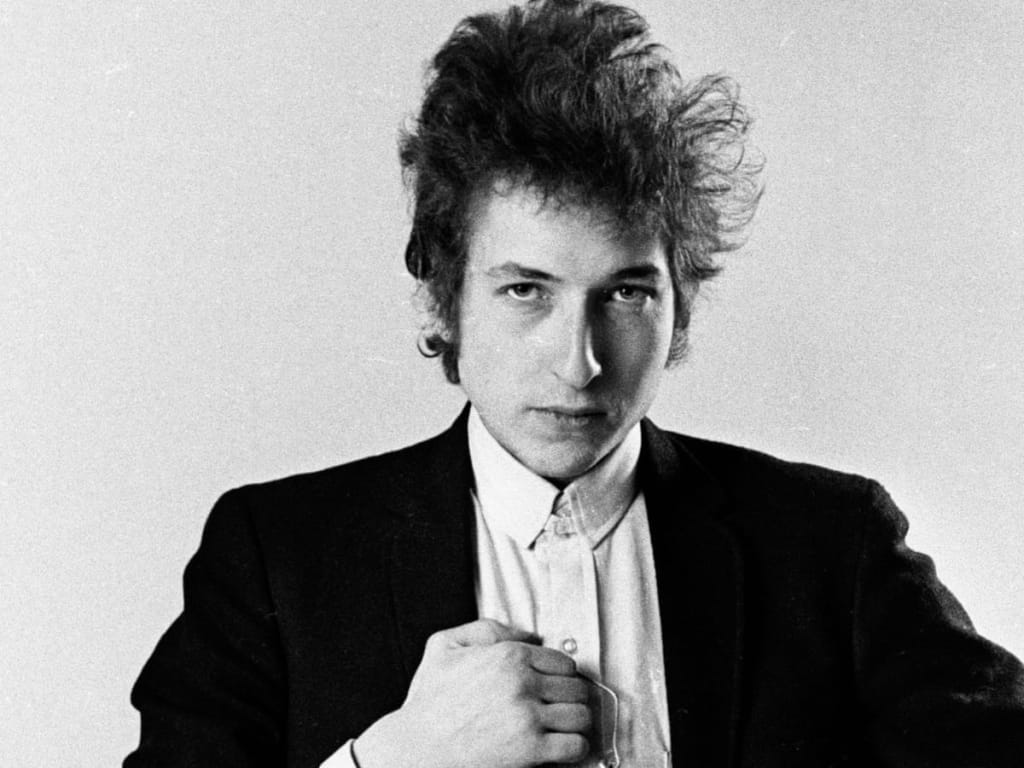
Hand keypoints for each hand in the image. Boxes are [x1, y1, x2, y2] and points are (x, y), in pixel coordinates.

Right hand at [353, 618, 589, 767]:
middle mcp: (523, 682)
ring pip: (582, 714)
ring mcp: (528, 717)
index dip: (562, 676)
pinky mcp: (530, 750)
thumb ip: (486, 629)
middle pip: (577, 687)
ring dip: (576, 723)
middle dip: (571, 698)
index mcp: (507, 656)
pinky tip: (561, 749)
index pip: (563, 661)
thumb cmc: (428, 704)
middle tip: (560, 708)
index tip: (556, 686)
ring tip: (563, 728)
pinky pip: (575, 745)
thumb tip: (528, 634)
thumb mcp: (444, 646)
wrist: (416, 750)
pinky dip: (575, 748)